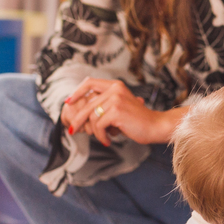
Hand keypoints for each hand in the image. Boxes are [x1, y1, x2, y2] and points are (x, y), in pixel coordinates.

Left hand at [61, 77, 181, 146]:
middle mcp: (115, 89)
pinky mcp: (116, 111)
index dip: (77, 92)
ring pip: (91, 117)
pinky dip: (101, 136)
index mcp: (115, 85)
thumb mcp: (119, 107)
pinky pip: (98, 126)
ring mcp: (115, 99)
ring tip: (104, 137)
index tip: (68, 102)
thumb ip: (103, 105)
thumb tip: (79, 115)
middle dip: (78, 120)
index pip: (89, 82)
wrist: (155, 126)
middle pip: (86, 104)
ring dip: (94, 131)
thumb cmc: (137, 121)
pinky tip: (108, 141)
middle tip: (73, 130)